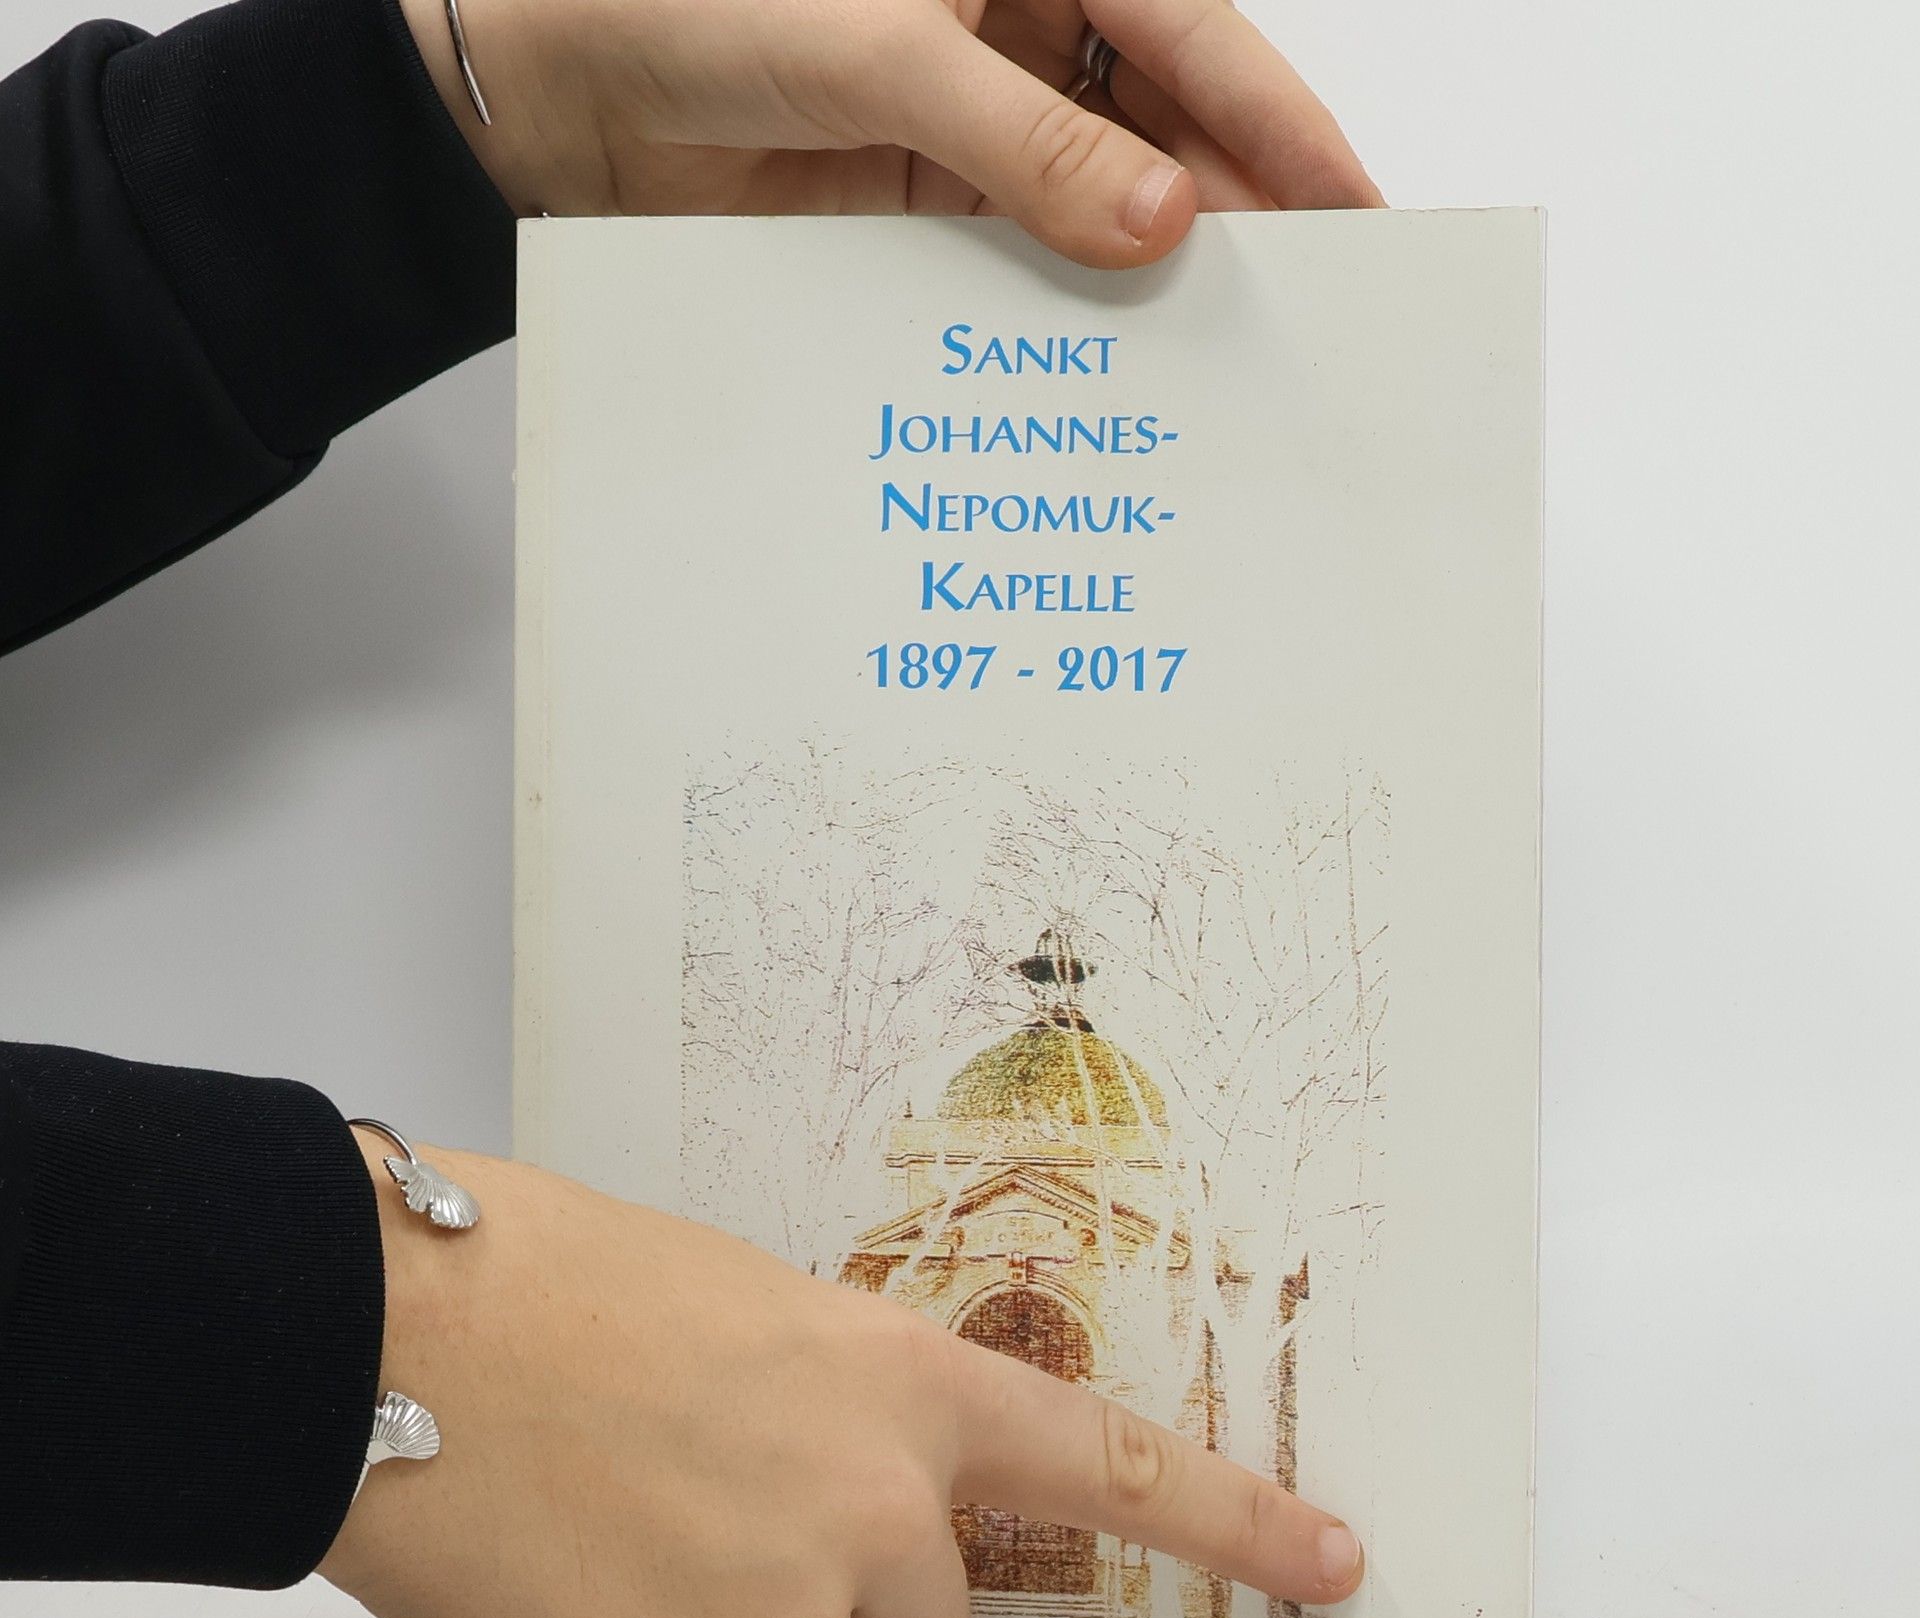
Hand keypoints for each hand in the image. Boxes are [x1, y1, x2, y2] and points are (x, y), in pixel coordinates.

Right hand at [323, 1138, 1364, 1617]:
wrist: (398, 1328)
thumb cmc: (557, 1277)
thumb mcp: (746, 1309)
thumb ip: (835, 1403)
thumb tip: (831, 1478)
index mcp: (899, 1388)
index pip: (1108, 1462)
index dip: (1233, 1519)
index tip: (1332, 1562)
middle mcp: (873, 1516)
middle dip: (854, 1608)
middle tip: (725, 1523)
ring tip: (619, 1527)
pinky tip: (562, 1581)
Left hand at [396, 0, 1380, 265]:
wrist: (554, 86)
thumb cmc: (690, 7)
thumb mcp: (876, 56)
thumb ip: (1019, 142)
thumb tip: (1153, 221)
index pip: (1187, 35)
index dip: (1278, 126)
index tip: (1353, 210)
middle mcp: (1008, 27)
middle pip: (1157, 120)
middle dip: (1229, 209)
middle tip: (1301, 306)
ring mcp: (965, 121)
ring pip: (1095, 197)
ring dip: (1149, 270)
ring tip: (1221, 351)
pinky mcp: (917, 202)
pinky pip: (1016, 254)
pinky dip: (1061, 304)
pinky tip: (1107, 356)